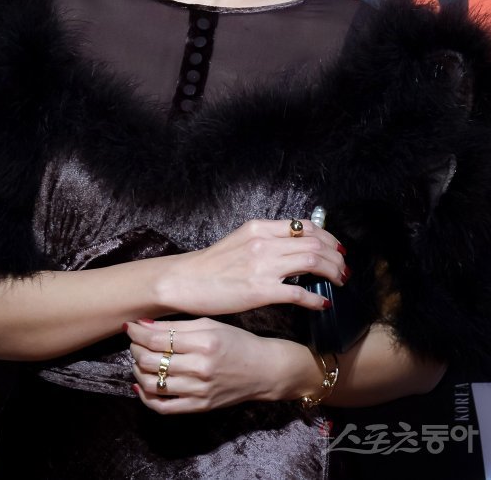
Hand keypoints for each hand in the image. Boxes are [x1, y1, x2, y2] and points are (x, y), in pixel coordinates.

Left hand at [128, 317, 304, 413]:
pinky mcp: (199, 407)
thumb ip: (178, 326)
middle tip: (133, 342)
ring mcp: (199, 390)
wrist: (264, 370)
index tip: (129, 326)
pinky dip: (146, 397)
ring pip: (153, 384)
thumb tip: (144, 325)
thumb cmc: (237, 342)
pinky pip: (163, 407)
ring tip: (138, 360)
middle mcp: (201, 368)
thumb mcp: (211, 324)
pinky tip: (141, 384)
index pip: (158, 339)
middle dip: (135, 350)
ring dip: (138, 370)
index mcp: (204, 342)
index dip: (137, 333)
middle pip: (152, 361)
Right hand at [159, 218, 346, 314]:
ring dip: (333, 272)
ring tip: (340, 282)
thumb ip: (266, 239)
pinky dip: (316, 298)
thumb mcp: (240, 240)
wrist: (185, 280)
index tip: (337, 248)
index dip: (328, 237)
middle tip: (344, 268)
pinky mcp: (260, 290)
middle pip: (315, 242)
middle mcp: (264, 242)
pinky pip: (299, 292)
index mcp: (259, 227)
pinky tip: (323, 303)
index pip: (305, 226)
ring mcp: (263, 266)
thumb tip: (293, 245)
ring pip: (313, 261)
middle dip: (336, 256)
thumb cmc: (211, 264)